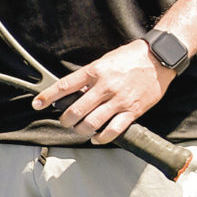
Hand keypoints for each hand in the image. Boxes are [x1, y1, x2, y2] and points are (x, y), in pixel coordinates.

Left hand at [31, 40, 171, 144]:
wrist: (159, 58)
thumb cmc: (131, 58)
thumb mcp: (104, 61)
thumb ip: (89, 77)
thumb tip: (74, 93)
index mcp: (95, 71)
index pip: (65, 85)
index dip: (48, 96)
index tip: (37, 104)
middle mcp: (105, 87)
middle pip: (76, 110)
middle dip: (65, 120)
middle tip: (64, 121)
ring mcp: (119, 100)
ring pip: (92, 123)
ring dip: (80, 130)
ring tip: (79, 129)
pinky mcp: (133, 111)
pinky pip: (113, 130)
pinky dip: (101, 138)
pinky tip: (96, 138)